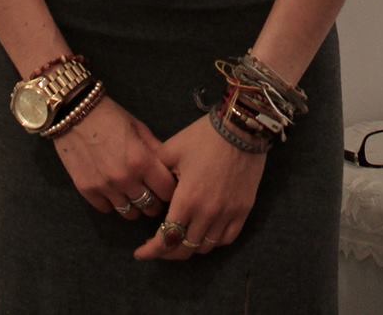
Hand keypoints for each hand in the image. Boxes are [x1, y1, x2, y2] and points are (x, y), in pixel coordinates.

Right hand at [50, 97, 178, 222]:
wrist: (74, 113)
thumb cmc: (111, 117)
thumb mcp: (139, 128)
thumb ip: (156, 151)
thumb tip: (171, 169)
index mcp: (142, 161)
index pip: (167, 191)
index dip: (169, 189)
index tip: (166, 185)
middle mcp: (125, 179)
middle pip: (150, 207)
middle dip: (154, 200)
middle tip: (151, 191)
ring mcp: (105, 187)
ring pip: (129, 213)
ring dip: (134, 205)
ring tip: (132, 193)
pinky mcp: (86, 190)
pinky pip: (106, 209)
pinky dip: (111, 203)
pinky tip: (112, 190)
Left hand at [133, 113, 265, 261]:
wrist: (241, 128)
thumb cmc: (203, 137)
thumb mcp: (171, 150)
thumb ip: (155, 174)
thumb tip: (147, 188)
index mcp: (186, 200)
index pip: (166, 239)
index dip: (151, 251)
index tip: (139, 253)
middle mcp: (207, 214)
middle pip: (185, 249)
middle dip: (167, 252)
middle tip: (158, 247)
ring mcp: (228, 214)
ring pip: (206, 247)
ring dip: (190, 247)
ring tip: (180, 239)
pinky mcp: (243, 210)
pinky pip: (227, 238)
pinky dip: (213, 242)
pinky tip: (204, 234)